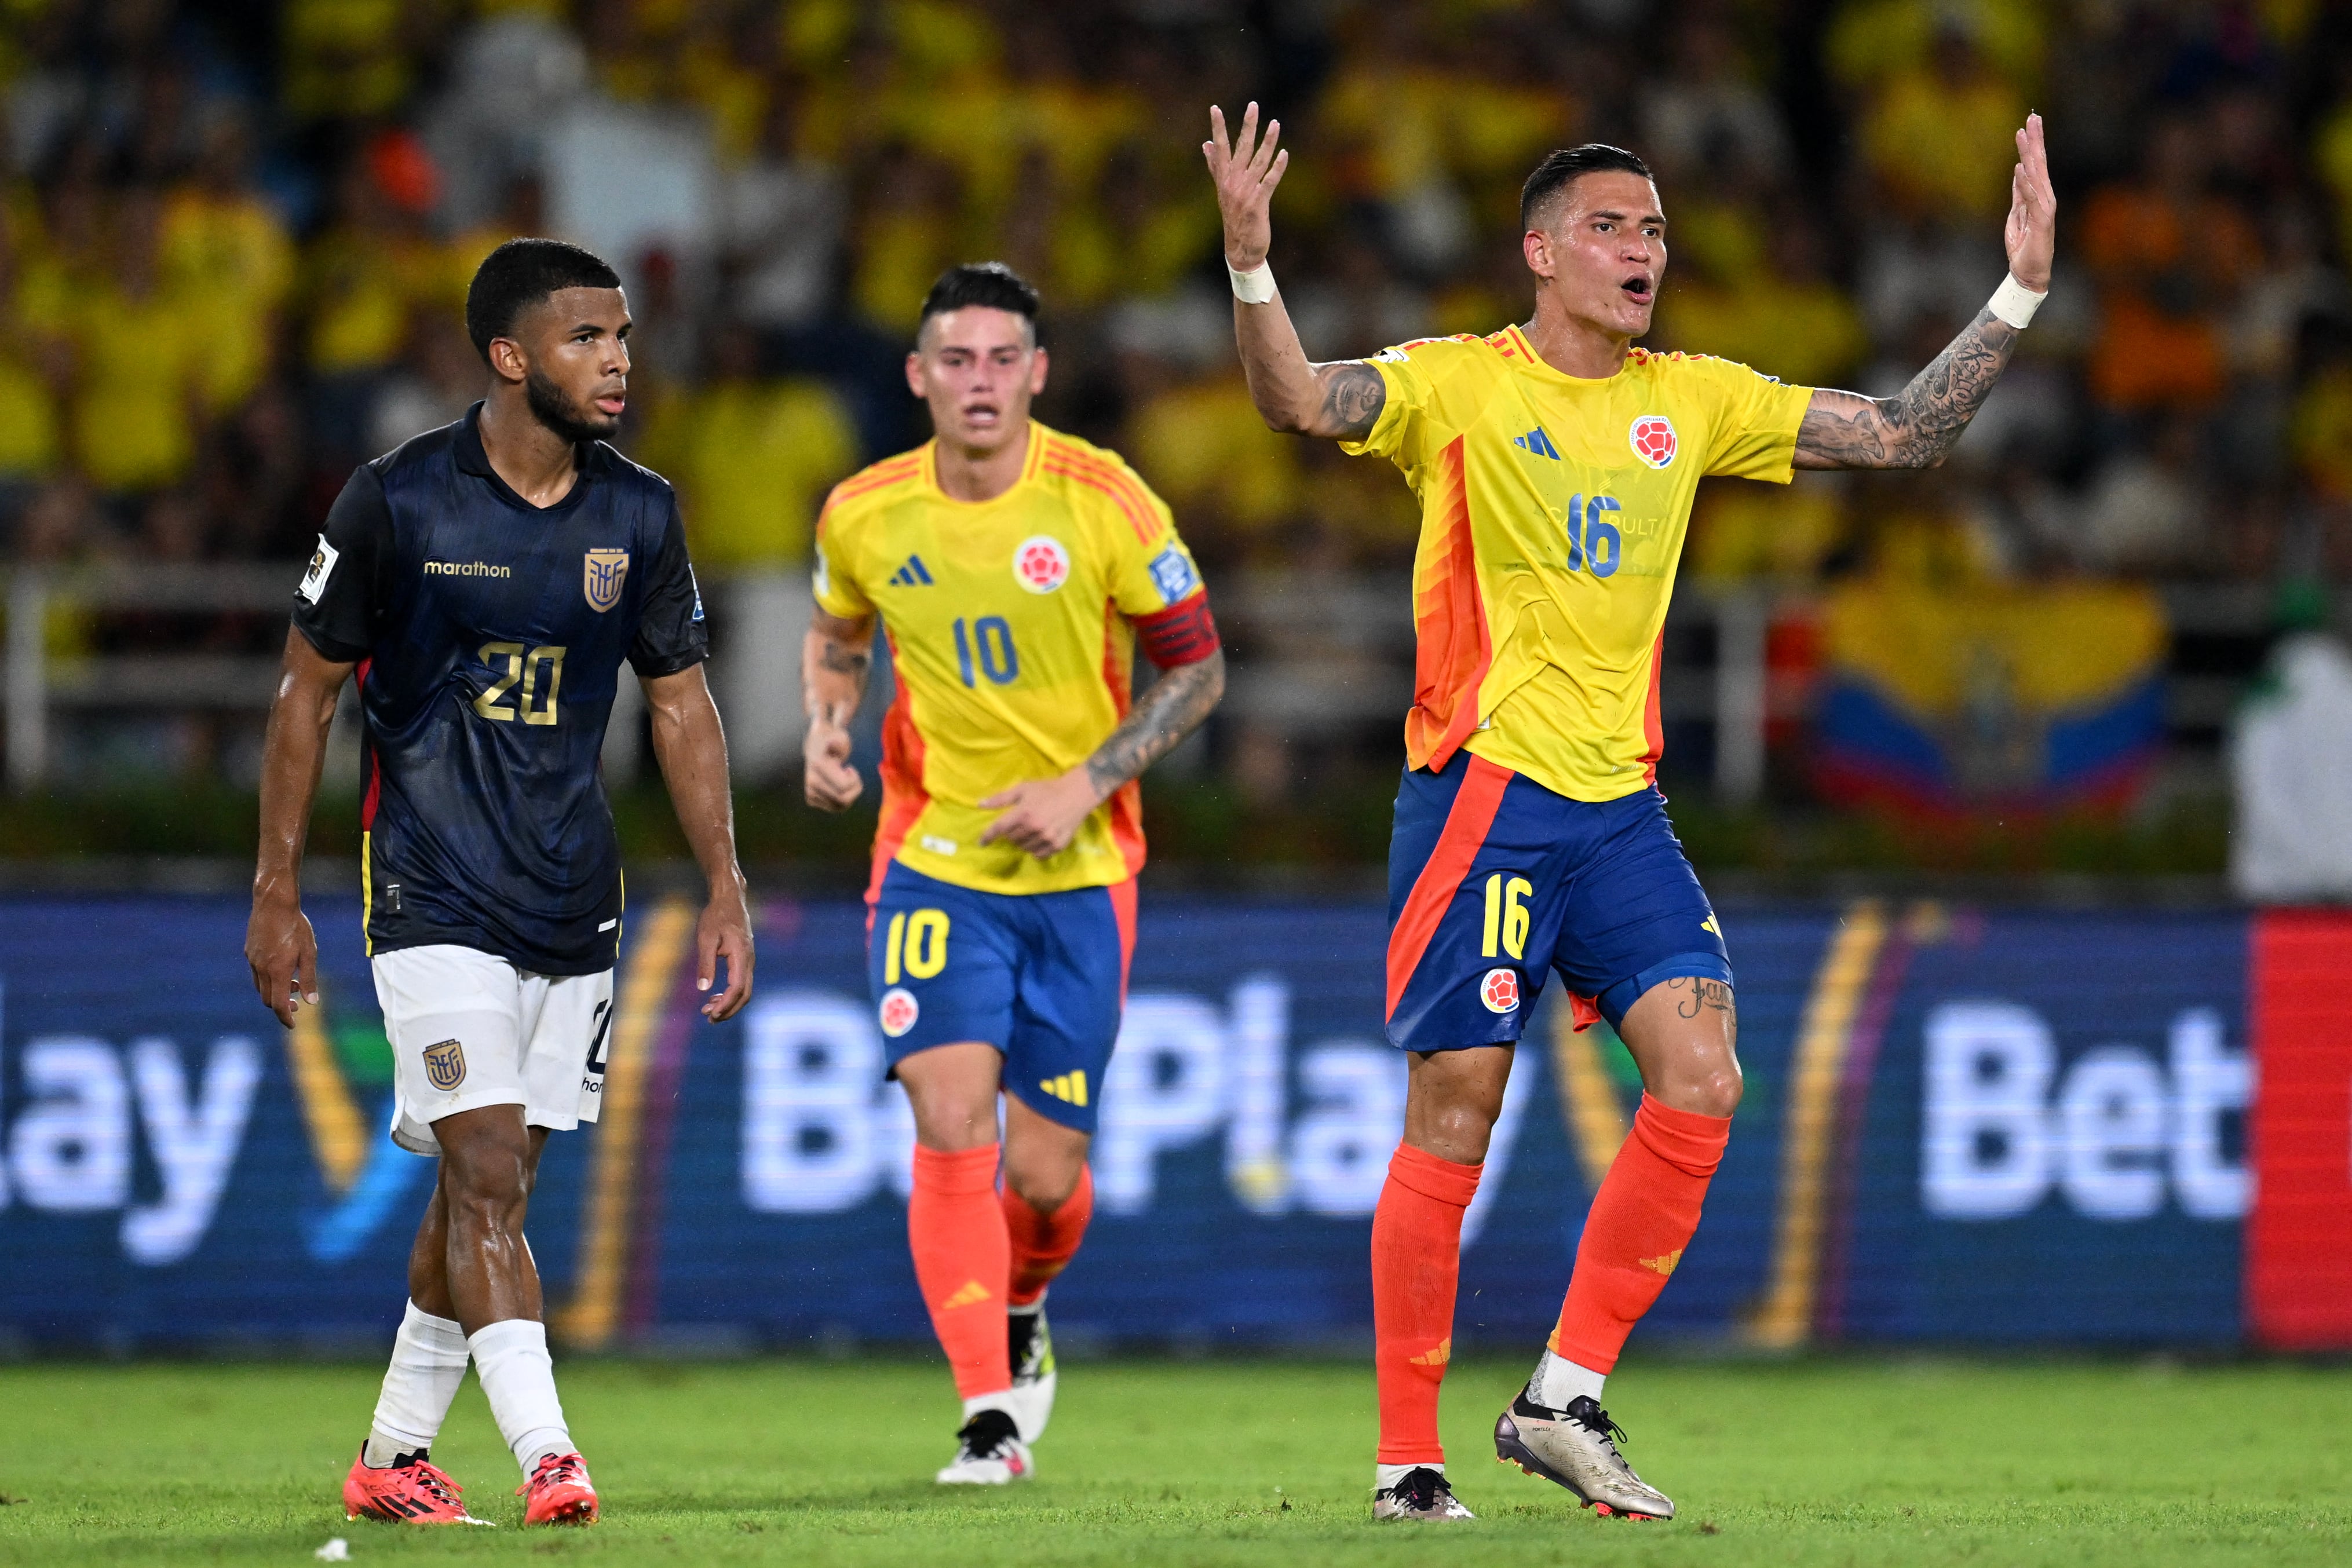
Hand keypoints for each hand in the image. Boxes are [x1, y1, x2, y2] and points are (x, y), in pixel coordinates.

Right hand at [246, 886, 317, 1027]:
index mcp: (277, 970)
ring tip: (292, 984)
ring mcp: (252, 960)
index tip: (293, 1024)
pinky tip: (281, 969)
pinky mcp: (249, 952)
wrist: (273, 903)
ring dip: (274, 992)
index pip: (277, 1004)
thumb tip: (311, 1002)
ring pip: (260, 986)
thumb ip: (309, 978)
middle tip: (295, 1004)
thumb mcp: (309, 952)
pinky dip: (267, 979)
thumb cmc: (296, 926)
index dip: (285, 1017)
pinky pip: (256, 973)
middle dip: (280, 1006)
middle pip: (267, 998)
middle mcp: (261, 968)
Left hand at [695, 878, 753, 1021]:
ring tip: (708, 1010)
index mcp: (742, 956)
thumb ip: (705, 963)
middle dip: (728, 1010)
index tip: (711, 1014)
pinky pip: (741, 982)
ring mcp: (749, 961)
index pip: (738, 988)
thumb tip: (703, 989)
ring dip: (728, 1004)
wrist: (729, 899)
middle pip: (745, 994)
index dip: (726, 1004)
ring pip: (744, 990)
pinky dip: (729, 994)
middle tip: (709, 1019)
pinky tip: (714, 995)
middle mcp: (749, 961)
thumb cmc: (716, 916)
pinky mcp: (744, 960)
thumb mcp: (706, 938)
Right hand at [804, 714, 862, 810]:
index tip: (850, 768)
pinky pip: (835, 808)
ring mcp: (810, 792)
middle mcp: (811, 781)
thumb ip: (839, 741)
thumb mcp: (840, 738)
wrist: (816, 746)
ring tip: (845, 780)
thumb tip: (833, 743)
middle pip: (844, 800)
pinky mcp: (811, 799)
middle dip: (854, 788)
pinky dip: (842, 800)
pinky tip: (839, 787)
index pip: (845, 786)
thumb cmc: (833, 741)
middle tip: (850, 774)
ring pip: (840, 806)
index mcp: (817, 766)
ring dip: (849, 794)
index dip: (854, 779)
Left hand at [978, 766, 1104, 859]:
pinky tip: (1040, 839)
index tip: (981, 843)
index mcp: (1023, 813)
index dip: (987, 837)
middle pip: (1012, 840)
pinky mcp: (1058, 845)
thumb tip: (979, 805)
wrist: (1077, 794)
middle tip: (1020, 823)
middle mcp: (1034, 828)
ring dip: (1023, 842)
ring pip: (1024, 848)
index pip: (999, 829)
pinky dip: (1036, 850)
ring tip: (1031, 830)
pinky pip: (1039, 855)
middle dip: (1011, 833)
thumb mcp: (1023, 789)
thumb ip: (1000, 798)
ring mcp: (1047, 838)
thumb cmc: (1047, 789)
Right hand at [1204, 102, 1287, 270]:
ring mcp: (1245, 193)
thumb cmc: (1234, 218)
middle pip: (1240, 148)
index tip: (1215, 108)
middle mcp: (1233, 183)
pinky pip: (1270, 181)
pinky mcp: (1258, 203)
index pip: (1220, 148)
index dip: (1218, 128)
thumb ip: (1214, 166)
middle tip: (1253, 105)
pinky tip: (1284, 154)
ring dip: (1268, 141)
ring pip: (1258, 161)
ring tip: (1275, 123)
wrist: (1240, 249)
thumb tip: (1206, 145)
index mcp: (1223, 179)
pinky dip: (1277, 168)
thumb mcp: (1222, 191)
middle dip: (1247, 126)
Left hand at [2004, 112, 2055, 292]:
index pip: (2035, 165)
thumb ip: (2019, 195)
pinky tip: (2019, 166)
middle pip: (2039, 163)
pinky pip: (2031, 198)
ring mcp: (2045, 208)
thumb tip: (2018, 172)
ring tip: (2023, 133)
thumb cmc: (2024, 246)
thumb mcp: (2017, 215)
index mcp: (2039, 196)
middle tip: (2032, 116)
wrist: (2028, 273)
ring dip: (2029, 153)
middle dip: (2035, 139)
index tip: (2027, 123)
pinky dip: (2024, 182)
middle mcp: (2045, 197)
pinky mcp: (2042, 220)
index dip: (2032, 144)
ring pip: (2036, 175)